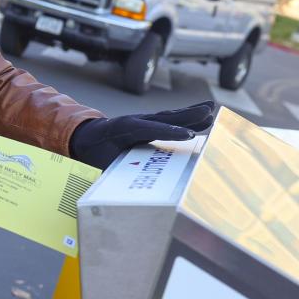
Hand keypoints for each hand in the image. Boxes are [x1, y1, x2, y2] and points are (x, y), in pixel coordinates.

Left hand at [69, 101, 214, 169]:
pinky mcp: (150, 122)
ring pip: (169, 116)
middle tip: (207, 113)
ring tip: (211, 110)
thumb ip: (113, 169)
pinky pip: (170, 119)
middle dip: (186, 117)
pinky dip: (188, 116)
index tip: (187, 135)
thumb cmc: (95, 152)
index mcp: (122, 129)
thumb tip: (123, 188)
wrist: (88, 136)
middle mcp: (135, 121)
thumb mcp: (99, 162)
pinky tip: (206, 112)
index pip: (148, 129)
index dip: (168, 132)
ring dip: (191, 114)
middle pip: (163, 118)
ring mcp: (144, 120)